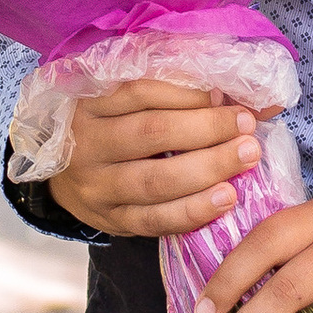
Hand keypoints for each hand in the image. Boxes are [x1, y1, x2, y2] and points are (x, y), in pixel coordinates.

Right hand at [48, 76, 266, 239]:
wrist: (66, 178)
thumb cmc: (108, 128)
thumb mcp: (122, 103)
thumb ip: (171, 91)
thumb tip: (238, 94)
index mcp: (89, 102)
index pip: (141, 91)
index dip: (189, 93)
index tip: (226, 95)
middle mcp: (87, 143)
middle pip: (152, 133)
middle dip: (207, 129)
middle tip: (247, 128)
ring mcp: (96, 187)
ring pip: (155, 181)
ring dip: (207, 170)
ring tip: (246, 159)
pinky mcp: (110, 221)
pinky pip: (154, 221)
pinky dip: (193, 211)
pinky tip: (225, 200)